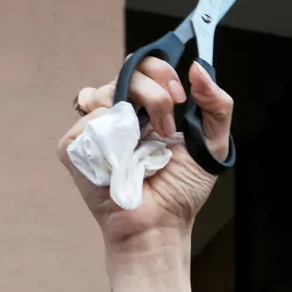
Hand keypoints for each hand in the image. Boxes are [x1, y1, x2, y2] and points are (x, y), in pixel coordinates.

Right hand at [60, 58, 231, 247]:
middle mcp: (117, 113)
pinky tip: (120, 156)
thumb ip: (217, 105)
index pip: (143, 66)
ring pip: (100, 92)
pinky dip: (104, 132)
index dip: (161, 71)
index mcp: (144, 107)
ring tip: (146, 145)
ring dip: (129, 112)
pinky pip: (85, 121)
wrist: (161, 224)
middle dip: (153, 93)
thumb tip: (198, 67)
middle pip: (125, 72)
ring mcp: (93, 129)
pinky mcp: (74, 148)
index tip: (181, 96)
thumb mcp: (212, 144)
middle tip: (168, 126)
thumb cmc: (181, 192)